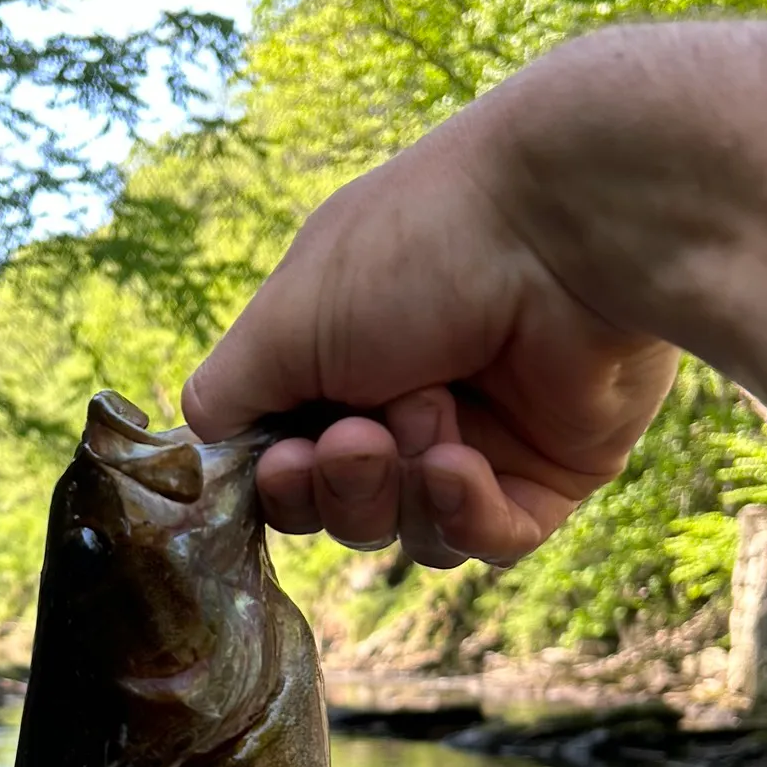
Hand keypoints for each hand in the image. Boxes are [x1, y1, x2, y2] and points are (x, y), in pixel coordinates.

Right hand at [181, 110, 679, 567]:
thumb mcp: (286, 317)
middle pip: (344, 509)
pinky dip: (465, 513)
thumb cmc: (414, 251)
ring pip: (411, 533)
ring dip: (404, 486)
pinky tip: (463, 464)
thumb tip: (198, 442)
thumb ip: (228, 391)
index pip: (290, 461)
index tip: (284, 460)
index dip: (281, 482)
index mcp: (342, 357)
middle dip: (342, 487)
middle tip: (356, 438)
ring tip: (430, 415)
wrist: (568, 226)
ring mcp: (481, 441)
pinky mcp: (550, 474)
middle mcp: (406, 399)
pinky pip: (489, 541)